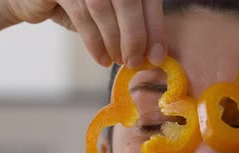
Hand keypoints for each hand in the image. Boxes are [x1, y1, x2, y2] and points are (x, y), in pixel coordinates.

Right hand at [3, 0, 166, 66]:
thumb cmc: (81, 7)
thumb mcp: (112, 14)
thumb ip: (133, 26)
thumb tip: (155, 53)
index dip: (155, 28)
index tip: (158, 56)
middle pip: (128, 1)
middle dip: (134, 36)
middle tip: (135, 62)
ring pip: (103, 9)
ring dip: (113, 41)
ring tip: (119, 61)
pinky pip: (81, 16)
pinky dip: (94, 42)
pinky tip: (102, 59)